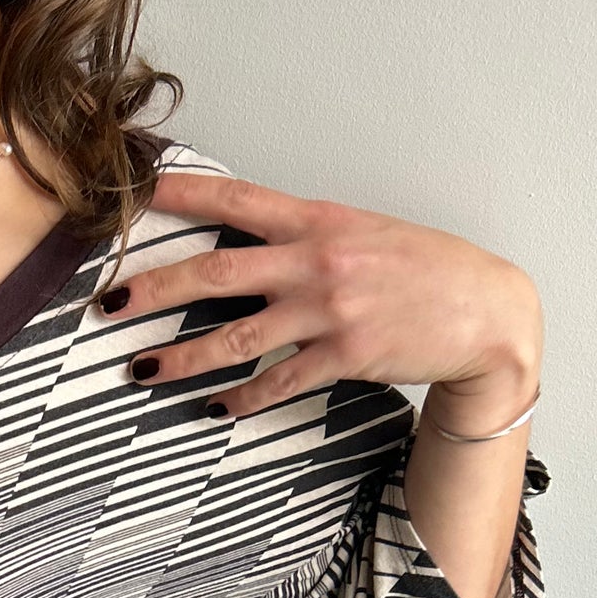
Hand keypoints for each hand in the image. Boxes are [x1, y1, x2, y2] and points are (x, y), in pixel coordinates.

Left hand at [108, 167, 541, 420]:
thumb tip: (248, 243)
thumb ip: (306, 236)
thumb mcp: (364, 232)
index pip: (235, 200)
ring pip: (235, 339)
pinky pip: (277, 382)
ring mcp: (330, 311)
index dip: (179, 194)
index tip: (130, 191)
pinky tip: (213, 406)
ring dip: (182, 357)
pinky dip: (241, 398)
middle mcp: (317, 261)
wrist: (488, 312)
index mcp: (318, 220)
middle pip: (215, 274)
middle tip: (108, 303)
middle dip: (154, 288)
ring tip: (141, 369)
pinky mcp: (345, 357)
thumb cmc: (426, 270)